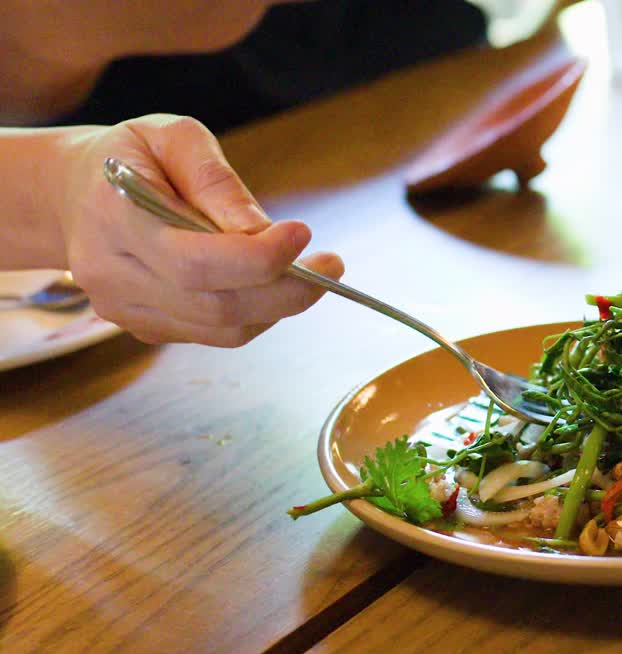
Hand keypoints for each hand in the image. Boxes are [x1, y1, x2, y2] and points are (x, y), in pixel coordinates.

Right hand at [57, 114, 342, 346]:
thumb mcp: (173, 136)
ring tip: (310, 270)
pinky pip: (216, 334)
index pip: (193, 262)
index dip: (257, 258)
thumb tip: (262, 230)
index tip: (303, 233)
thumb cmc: (133, 155)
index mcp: (113, 218)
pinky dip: (256, 311)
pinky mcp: (145, 329)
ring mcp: (126, 310)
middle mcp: (112, 275)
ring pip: (222, 328)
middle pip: (215, 305)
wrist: (73, 193)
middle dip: (287, 290)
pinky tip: (269, 281)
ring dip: (279, 304)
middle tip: (333, 265)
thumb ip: (216, 180)